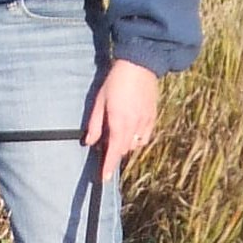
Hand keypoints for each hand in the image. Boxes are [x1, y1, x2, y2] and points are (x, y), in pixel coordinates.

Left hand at [84, 59, 157, 181]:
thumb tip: (89, 142)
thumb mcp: (99, 101)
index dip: (108, 166)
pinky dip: (137, 139)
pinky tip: (131, 129)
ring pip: (135, 145)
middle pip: (124, 149)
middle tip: (105, 140)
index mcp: (119, 122)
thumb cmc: (115, 81)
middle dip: (115, 151)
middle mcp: (134, 125)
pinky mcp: (153, 117)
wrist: (140, 64)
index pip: (114, 151)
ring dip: (126, 144)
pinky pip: (145, 137)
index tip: (104, 178)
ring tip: (119, 132)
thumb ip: (94, 124)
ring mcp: (145, 122)